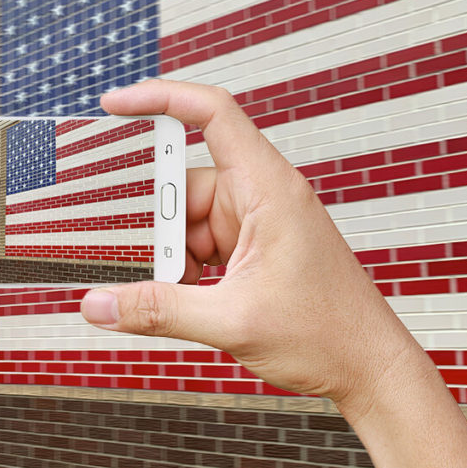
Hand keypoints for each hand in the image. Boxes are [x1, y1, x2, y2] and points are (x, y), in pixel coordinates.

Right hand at [80, 80, 415, 410]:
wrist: (367, 369)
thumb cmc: (330, 334)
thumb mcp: (232, 321)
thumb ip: (158, 310)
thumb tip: (99, 303)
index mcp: (268, 190)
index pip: (213, 115)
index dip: (161, 98)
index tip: (115, 104)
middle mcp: (261, 198)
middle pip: (182, 183)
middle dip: (146, 216)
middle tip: (108, 242)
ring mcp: (255, 225)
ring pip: (185, 221)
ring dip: (163, 252)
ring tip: (140, 283)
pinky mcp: (250, 251)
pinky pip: (198, 245)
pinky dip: (178, 269)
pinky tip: (168, 296)